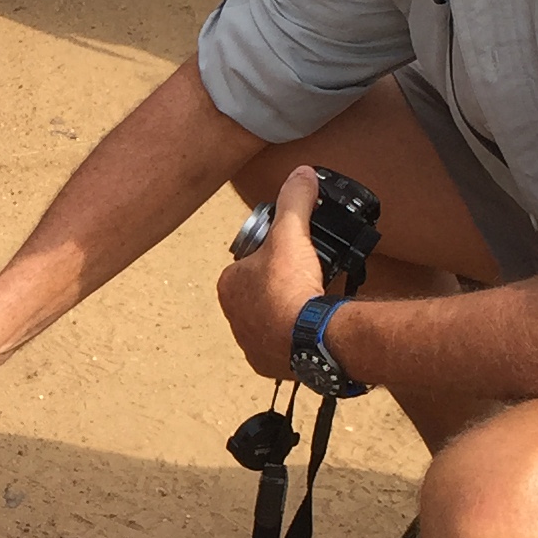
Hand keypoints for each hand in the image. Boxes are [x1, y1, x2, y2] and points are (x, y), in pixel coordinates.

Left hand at [217, 164, 326, 384]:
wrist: (308, 338)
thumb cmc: (290, 287)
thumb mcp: (292, 233)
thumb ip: (295, 201)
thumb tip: (302, 174)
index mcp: (228, 284)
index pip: (248, 264)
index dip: (271, 257)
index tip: (291, 255)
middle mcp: (232, 316)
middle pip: (258, 292)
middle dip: (277, 286)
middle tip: (304, 279)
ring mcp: (249, 343)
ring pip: (268, 320)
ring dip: (284, 313)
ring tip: (308, 303)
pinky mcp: (267, 363)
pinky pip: (279, 346)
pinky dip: (293, 338)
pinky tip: (309, 329)